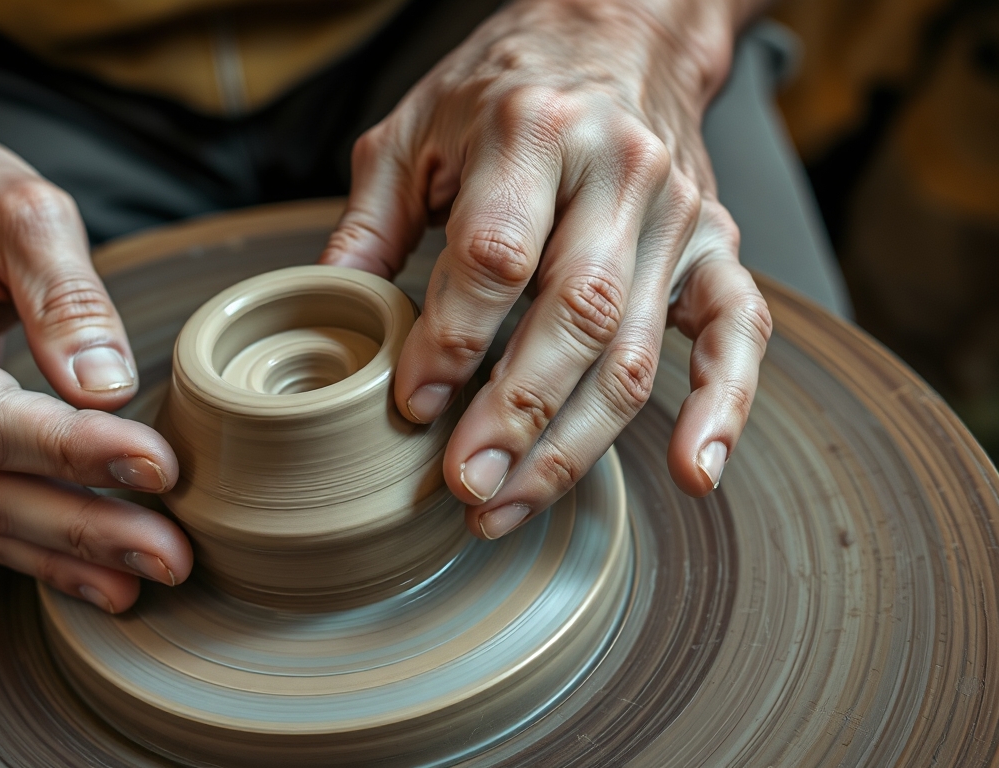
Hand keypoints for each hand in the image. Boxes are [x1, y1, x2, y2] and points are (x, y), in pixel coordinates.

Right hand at [0, 112, 191, 611]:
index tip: (161, 467)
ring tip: (153, 575)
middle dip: (89, 529)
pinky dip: (44, 548)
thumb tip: (108, 387)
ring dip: (72, 554)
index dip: (77, 453)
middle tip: (173, 555)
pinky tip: (102, 574)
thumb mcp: (15, 205)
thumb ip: (65, 295)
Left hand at [321, 0, 771, 537]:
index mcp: (533, 131)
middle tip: (466, 487)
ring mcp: (677, 214)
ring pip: (634, 350)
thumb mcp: (415, 127)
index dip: (450, 340)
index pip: (494, 256)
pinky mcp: (716, 245)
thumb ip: (371, 220)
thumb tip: (330, 308)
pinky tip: (693, 471)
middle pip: (572, 315)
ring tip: (511, 503)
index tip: (410, 402)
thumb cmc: (506, 84)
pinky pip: (739, 333)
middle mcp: (618, 172)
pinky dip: (726, 407)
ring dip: (574, 443)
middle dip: (515, 416)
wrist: (619, 29)